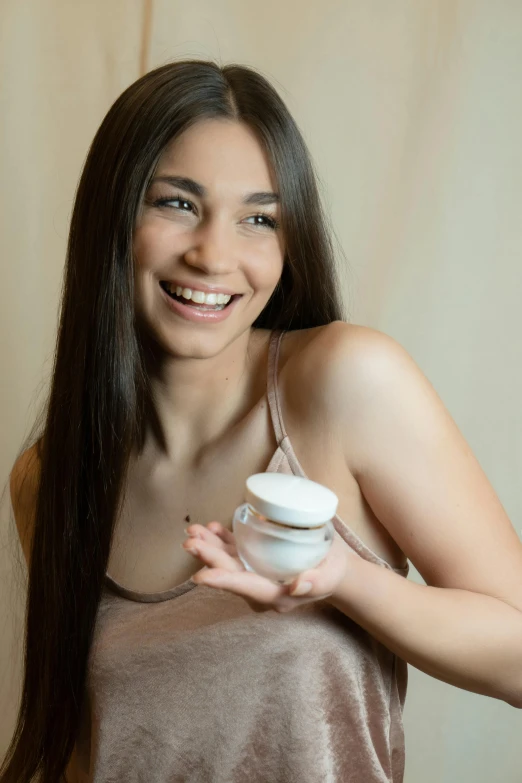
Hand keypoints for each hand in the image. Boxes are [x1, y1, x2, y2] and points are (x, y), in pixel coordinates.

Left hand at [182, 521, 353, 612]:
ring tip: (193, 530)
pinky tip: (212, 527)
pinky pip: (234, 553)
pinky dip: (221, 540)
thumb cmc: (333, 571)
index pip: (246, 587)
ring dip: (209, 546)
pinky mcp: (254, 561)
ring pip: (227, 562)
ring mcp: (255, 575)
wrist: (333, 569)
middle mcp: (260, 589)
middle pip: (231, 573)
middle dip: (209, 557)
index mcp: (276, 596)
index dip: (222, 581)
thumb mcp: (330, 575)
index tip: (200, 576)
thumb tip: (298, 585)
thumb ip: (316, 582)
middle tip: (190, 540)